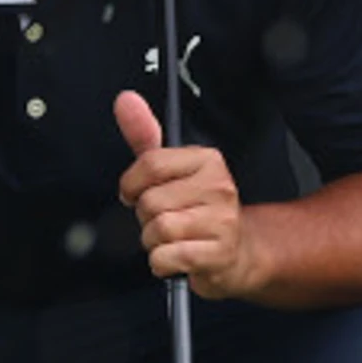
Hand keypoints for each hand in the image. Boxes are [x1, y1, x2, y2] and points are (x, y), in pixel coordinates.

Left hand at [115, 91, 265, 300]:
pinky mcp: (219, 253)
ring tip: (173, 240)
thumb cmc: (196, 210)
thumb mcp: (171, 170)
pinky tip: (178, 258)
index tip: (135, 194)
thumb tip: (125, 99)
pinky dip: (162, 263)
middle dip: (146, 218)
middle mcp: (220, 186)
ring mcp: (223, 220)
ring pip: (157, 230)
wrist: (236, 252)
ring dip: (154, 242)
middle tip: (166, 220)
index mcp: (207, 160)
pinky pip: (166, 257)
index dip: (131, 184)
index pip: (151, 163)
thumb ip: (145, 135)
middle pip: (150, 201)